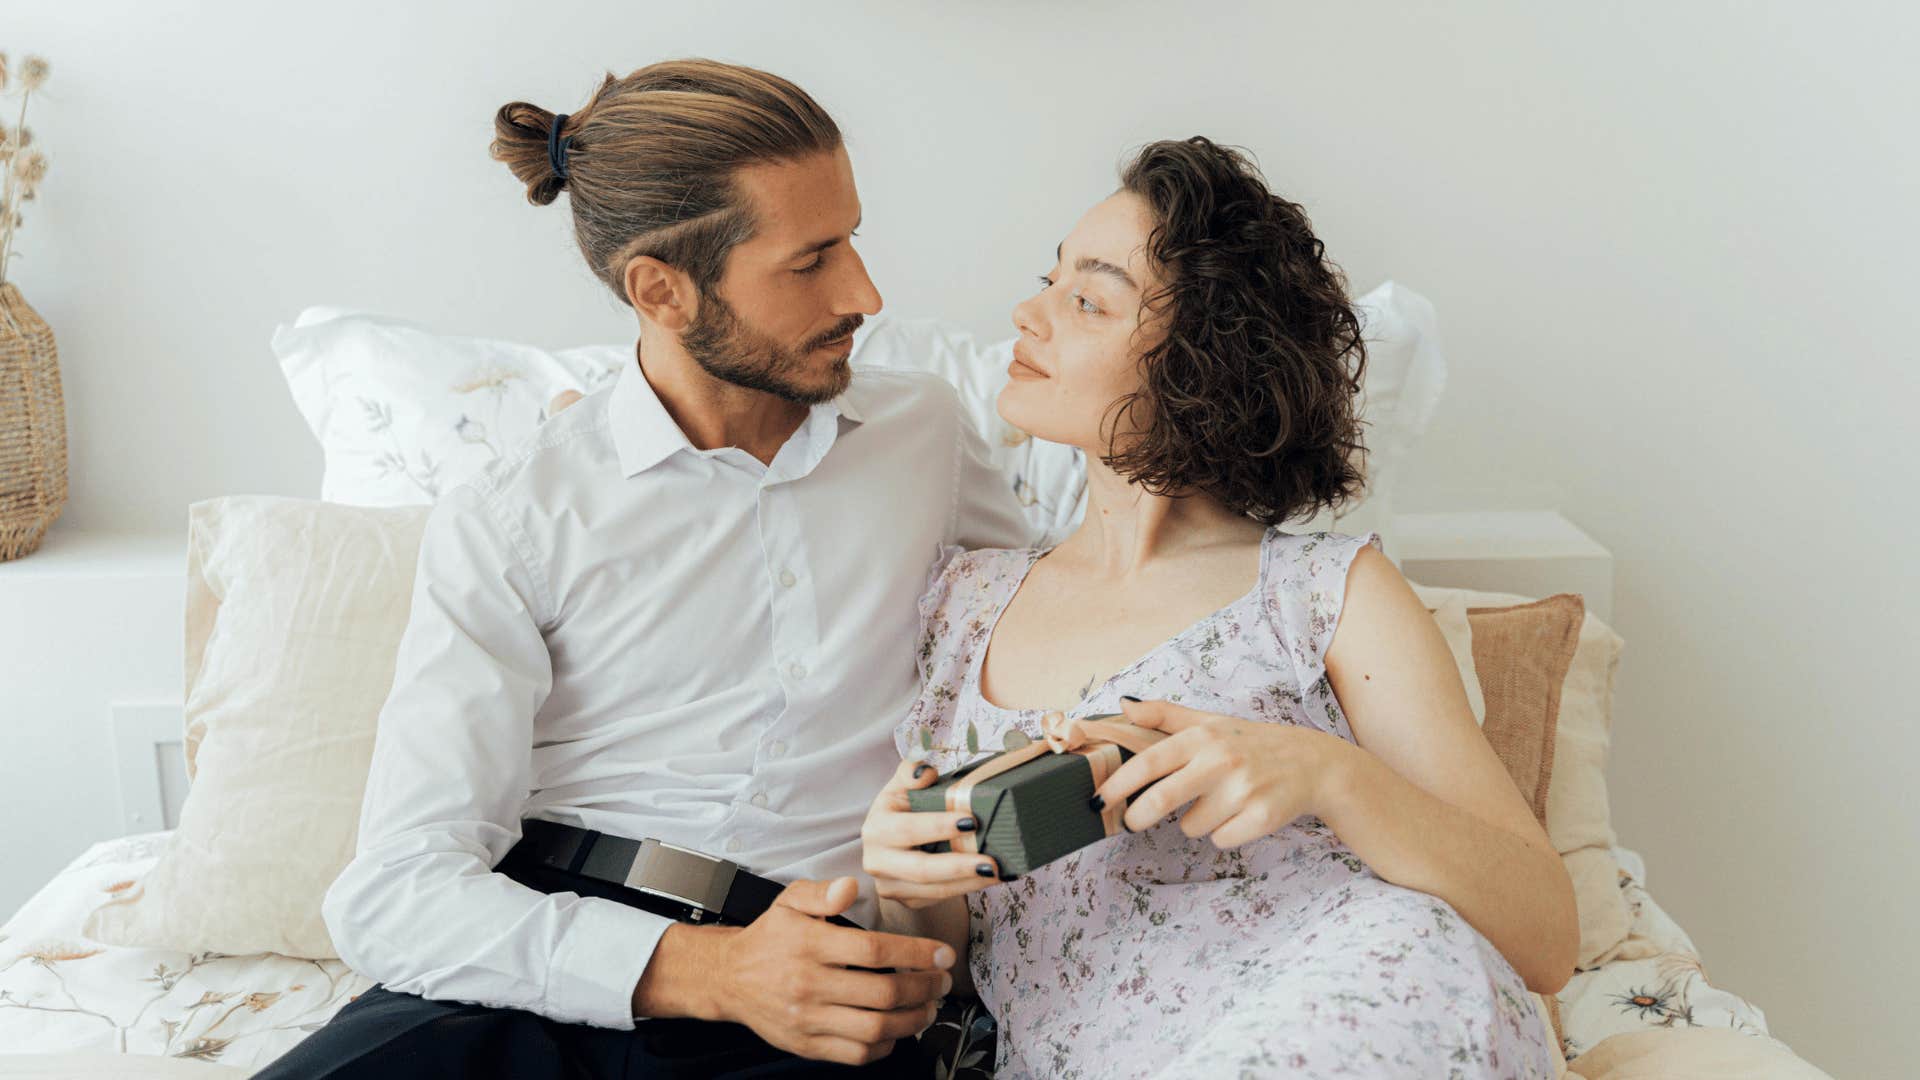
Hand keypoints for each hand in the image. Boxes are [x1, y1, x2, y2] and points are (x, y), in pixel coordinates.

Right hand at [712, 876, 956, 1065]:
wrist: (729, 977)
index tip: (941, 954)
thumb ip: (822, 892)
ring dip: (912, 1020)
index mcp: (809, 945)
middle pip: (882, 993)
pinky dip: (885, 1045)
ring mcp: (807, 1019)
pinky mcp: (806, 1044)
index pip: (874, 951)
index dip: (916, 954)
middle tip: (942, 981)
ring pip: (874, 1028)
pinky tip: (896, 1029)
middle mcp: (809, 984)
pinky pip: (856, 1054)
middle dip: (924, 988)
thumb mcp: (790, 901)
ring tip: (929, 1006)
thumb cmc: (769, 938)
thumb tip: (851, 886)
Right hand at [861, 758, 1001, 906]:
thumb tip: (924, 772)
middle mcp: (877, 860)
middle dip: (958, 867)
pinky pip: (938, 898)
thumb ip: (910, 773)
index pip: (907, 829)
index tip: (971, 821)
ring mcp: (890, 885)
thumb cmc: (902, 810)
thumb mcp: (901, 787)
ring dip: (969, 882)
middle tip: (991, 863)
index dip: (937, 826)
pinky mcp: (906, 900)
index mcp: (877, 827)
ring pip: (934, 889)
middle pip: (921, 869)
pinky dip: (965, 888)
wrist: (891, 845)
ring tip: (997, 872)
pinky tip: (986, 879)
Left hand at [1093, 698, 1352, 848]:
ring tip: (1219, 802)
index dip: (1119, 783)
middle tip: (1131, 821)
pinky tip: (1240, 815)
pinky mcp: (1262, 817)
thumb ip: (1164, 715)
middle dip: (1139, 815)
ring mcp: (1243, 790)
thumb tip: (1123, 705)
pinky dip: (1224, 833)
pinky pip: (1220, 839)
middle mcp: (1221, 761)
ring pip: (1191, 826)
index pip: (1150, 761)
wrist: (1312, 763)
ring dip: (1196, 822)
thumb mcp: (1209, 722)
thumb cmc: (1250, 743)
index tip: (1098, 798)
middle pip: (1163, 799)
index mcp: (1203, 737)